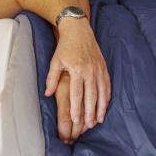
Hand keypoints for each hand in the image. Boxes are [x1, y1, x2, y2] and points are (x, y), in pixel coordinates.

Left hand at [45, 20, 110, 141]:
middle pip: (91, 96)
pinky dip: (107, 98)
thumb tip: (47, 94)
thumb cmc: (65, 46)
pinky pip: (107, 86)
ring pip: (101, 93)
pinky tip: (105, 107)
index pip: (77, 93)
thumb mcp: (55, 61)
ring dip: (100, 108)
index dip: (76, 108)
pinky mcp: (104, 68)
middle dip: (90, 112)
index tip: (75, 120)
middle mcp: (90, 71)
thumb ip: (52, 79)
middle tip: (88, 125)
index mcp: (77, 69)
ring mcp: (99, 70)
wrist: (79, 30)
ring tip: (98, 120)